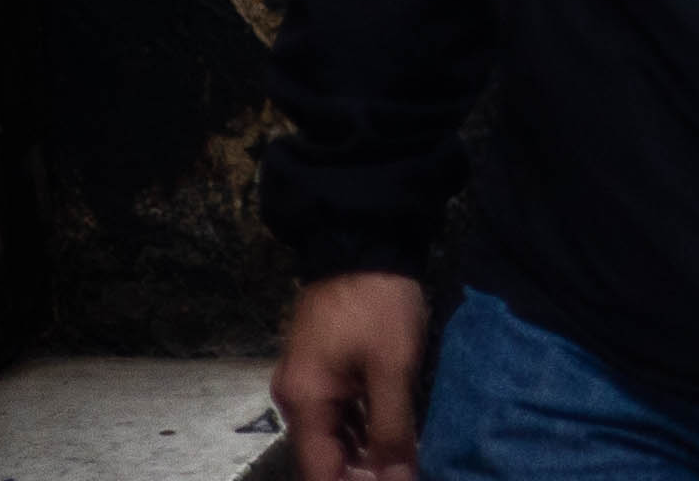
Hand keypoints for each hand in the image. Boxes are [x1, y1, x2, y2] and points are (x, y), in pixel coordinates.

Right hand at [278, 273, 429, 480]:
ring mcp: (308, 382)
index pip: (319, 471)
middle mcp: (296, 399)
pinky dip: (364, 429)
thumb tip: (396, 480)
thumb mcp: (392, 368)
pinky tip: (393, 438)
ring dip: (365, 453)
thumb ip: (392, 428)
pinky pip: (340, 413)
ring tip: (402, 465)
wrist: (363, 241)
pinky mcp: (324, 368)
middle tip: (402, 474)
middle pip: (325, 456)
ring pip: (335, 436)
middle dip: (361, 473)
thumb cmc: (378, 305)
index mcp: (304, 403)